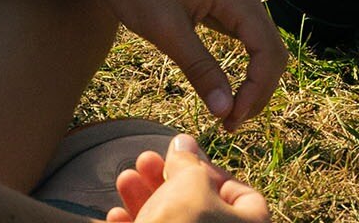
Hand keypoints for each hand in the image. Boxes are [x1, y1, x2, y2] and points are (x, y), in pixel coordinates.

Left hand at [83, 0, 287, 132]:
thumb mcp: (166, 32)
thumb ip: (200, 69)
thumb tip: (226, 111)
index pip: (268, 51)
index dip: (257, 91)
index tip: (230, 120)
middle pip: (272, 50)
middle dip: (258, 91)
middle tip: (229, 124)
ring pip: (262, 45)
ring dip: (252, 81)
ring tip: (228, 113)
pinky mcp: (223, 0)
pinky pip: (245, 38)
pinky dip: (242, 66)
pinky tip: (224, 88)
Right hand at [107, 134, 268, 222]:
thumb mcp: (190, 182)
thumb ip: (189, 161)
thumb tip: (185, 143)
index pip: (243, 196)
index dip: (212, 171)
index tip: (182, 158)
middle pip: (200, 209)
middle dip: (168, 181)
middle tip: (144, 161)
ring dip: (146, 200)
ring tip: (125, 179)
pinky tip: (115, 216)